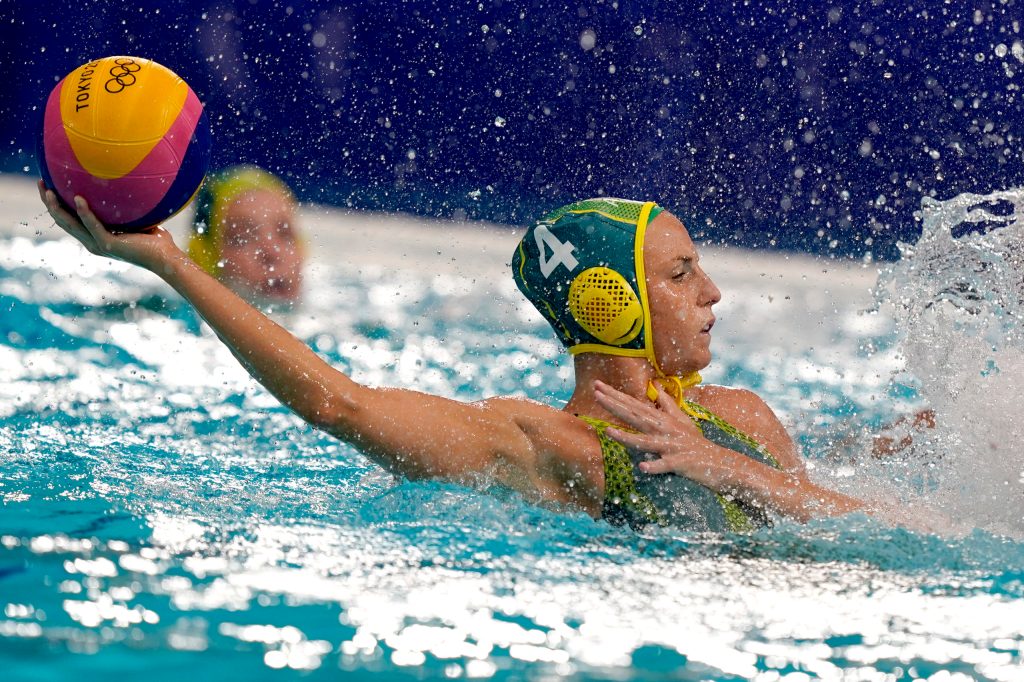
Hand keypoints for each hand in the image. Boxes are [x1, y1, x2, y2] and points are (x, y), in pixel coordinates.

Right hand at [38, 181, 180, 270]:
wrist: (166, 259)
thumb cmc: (156, 241)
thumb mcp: (137, 219)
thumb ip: (128, 206)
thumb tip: (129, 182)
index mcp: (96, 237)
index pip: (70, 220)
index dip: (56, 205)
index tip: (48, 186)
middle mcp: (93, 242)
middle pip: (63, 221)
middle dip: (49, 203)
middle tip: (41, 184)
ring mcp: (99, 244)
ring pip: (70, 225)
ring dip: (58, 207)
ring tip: (49, 190)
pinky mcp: (109, 244)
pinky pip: (92, 225)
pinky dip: (84, 212)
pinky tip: (78, 198)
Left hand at [593, 379, 730, 483]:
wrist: (721, 463)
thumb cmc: (697, 443)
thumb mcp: (682, 421)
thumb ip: (667, 404)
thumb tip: (656, 386)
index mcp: (662, 421)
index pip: (634, 405)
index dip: (615, 395)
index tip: (597, 385)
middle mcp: (665, 430)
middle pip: (636, 416)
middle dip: (615, 405)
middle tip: (595, 393)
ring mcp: (672, 446)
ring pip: (647, 441)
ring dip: (628, 438)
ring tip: (609, 432)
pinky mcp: (681, 463)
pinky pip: (665, 465)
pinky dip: (655, 466)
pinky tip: (642, 466)